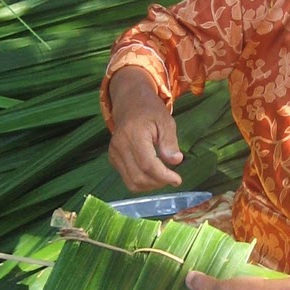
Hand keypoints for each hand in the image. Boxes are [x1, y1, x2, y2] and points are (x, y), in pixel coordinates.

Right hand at [107, 67, 182, 190]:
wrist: (129, 103)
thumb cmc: (150, 110)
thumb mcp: (166, 121)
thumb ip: (170, 142)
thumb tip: (175, 160)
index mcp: (133, 134)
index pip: (147, 164)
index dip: (163, 176)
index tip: (177, 179)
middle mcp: (120, 146)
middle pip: (138, 177)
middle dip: (158, 182)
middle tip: (172, 178)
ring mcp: (114, 154)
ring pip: (131, 182)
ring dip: (150, 185)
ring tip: (163, 177)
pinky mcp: (113, 159)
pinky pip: (127, 178)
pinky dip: (141, 182)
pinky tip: (152, 174)